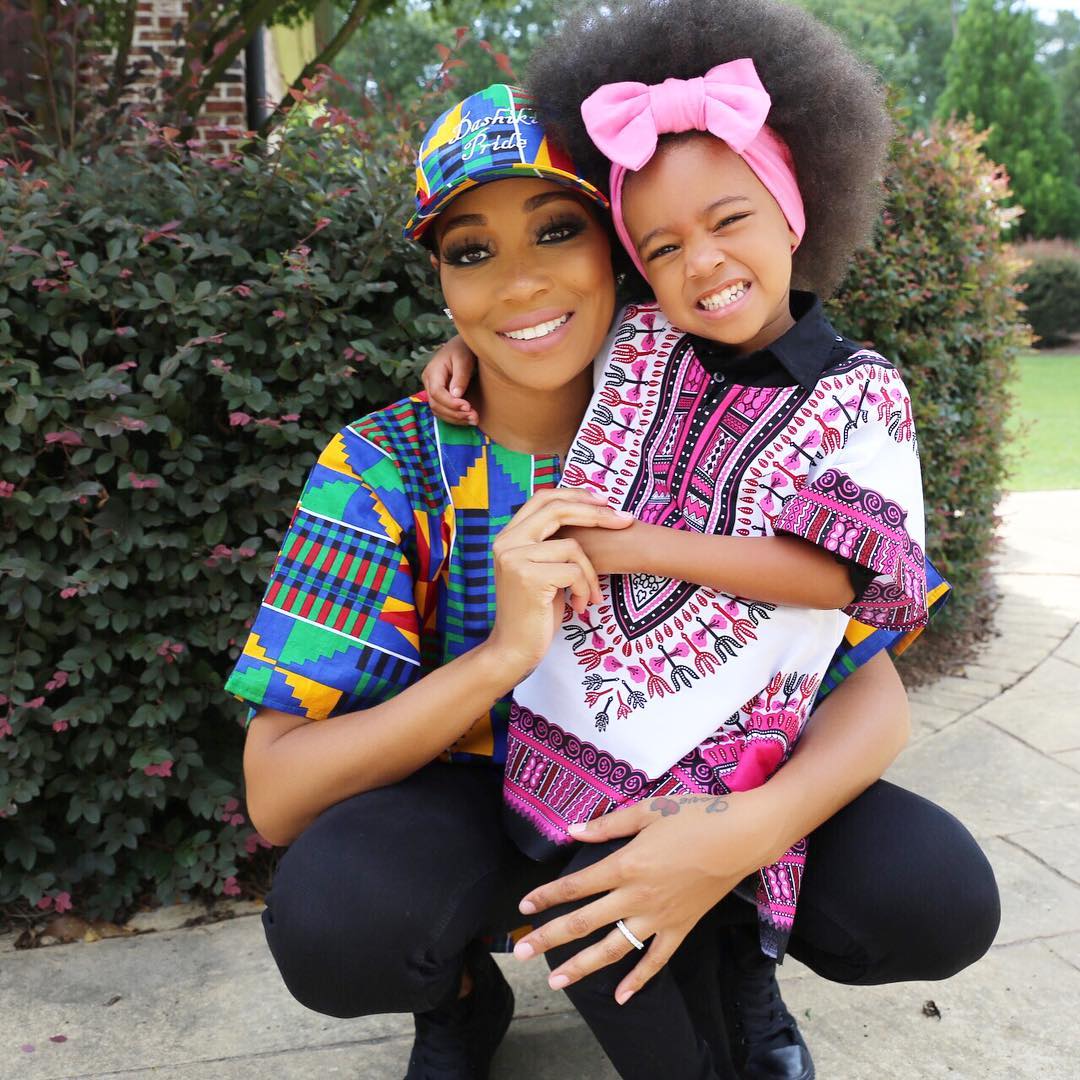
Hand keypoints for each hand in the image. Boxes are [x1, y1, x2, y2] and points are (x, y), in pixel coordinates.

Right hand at [421, 335, 477, 424]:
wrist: (461, 346)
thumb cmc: (463, 349)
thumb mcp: (464, 359)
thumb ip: (460, 376)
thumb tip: (456, 395)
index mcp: (433, 372)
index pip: (437, 393)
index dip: (451, 403)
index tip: (468, 407)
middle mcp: (429, 382)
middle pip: (436, 404)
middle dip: (455, 413)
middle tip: (474, 417)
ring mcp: (432, 390)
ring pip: (438, 411)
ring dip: (455, 418)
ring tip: (474, 420)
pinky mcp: (439, 395)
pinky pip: (443, 410)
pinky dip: (455, 417)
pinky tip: (468, 418)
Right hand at [484, 490, 634, 676]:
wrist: (514, 650)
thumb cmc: (535, 612)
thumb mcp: (542, 570)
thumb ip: (551, 543)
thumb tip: (589, 513)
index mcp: (508, 535)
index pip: (543, 497)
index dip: (576, 494)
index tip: (605, 501)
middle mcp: (506, 541)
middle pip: (558, 509)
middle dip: (597, 513)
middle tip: (626, 520)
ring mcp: (514, 558)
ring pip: (573, 547)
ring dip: (590, 575)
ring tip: (589, 597)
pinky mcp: (528, 577)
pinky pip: (574, 571)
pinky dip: (585, 590)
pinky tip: (578, 606)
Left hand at [513, 789, 781, 1003]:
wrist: (742, 837)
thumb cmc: (695, 816)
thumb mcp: (648, 810)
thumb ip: (607, 825)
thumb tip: (572, 830)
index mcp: (625, 865)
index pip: (576, 886)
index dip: (546, 897)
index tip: (523, 908)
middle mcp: (637, 896)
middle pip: (585, 922)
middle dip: (550, 938)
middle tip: (520, 953)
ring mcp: (659, 917)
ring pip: (613, 948)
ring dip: (582, 966)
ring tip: (556, 981)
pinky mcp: (681, 927)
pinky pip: (656, 960)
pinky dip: (638, 980)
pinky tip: (619, 996)